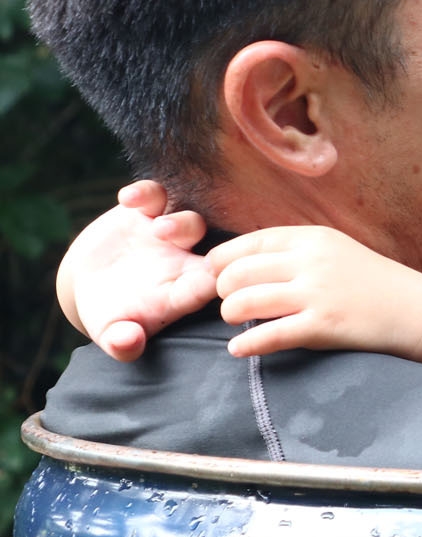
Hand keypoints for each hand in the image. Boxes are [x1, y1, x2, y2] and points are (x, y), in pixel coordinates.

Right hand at [58, 181, 215, 360]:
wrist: (94, 285)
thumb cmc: (111, 315)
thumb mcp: (110, 333)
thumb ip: (121, 343)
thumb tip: (127, 343)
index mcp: (186, 293)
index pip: (211, 285)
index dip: (213, 280)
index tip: (206, 277)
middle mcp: (185, 261)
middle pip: (211, 248)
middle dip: (204, 248)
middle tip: (173, 241)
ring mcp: (168, 235)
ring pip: (188, 219)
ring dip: (178, 220)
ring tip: (156, 226)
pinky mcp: (146, 213)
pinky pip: (155, 196)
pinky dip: (145, 193)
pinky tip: (127, 200)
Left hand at [209, 226, 421, 360]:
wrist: (415, 310)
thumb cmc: (371, 282)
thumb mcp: (335, 250)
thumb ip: (294, 251)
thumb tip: (242, 262)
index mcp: (312, 239)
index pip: (248, 244)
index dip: (223, 261)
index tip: (216, 274)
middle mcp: (312, 262)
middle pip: (240, 273)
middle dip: (223, 290)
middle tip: (228, 301)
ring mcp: (318, 294)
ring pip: (247, 302)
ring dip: (231, 314)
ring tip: (234, 320)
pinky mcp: (324, 326)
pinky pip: (270, 336)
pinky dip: (246, 345)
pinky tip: (238, 349)